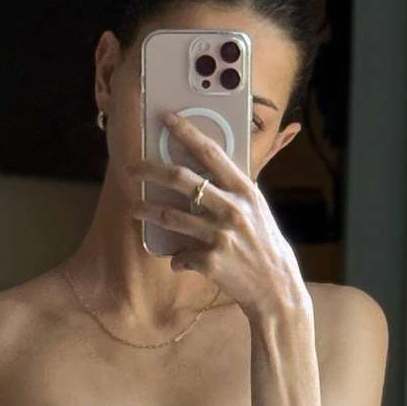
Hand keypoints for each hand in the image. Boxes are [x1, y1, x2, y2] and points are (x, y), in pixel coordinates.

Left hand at [125, 112, 309, 317]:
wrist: (276, 287)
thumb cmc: (264, 246)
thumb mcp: (256, 210)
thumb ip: (233, 191)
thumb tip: (206, 171)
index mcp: (245, 191)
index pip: (211, 152)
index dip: (187, 132)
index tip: (166, 118)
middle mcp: (232, 209)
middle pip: (181, 178)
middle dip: (149, 170)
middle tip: (130, 169)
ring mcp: (221, 235)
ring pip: (170, 216)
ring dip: (146, 212)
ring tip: (134, 210)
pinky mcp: (211, 261)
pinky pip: (180, 255)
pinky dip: (177, 259)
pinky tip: (180, 261)